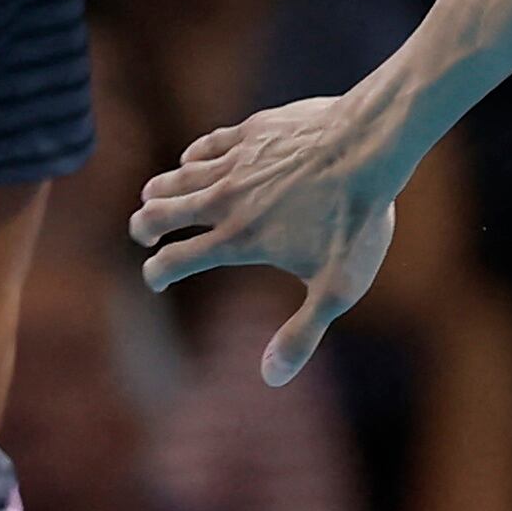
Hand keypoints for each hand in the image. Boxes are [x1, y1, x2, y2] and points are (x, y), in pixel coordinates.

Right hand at [128, 95, 403, 386]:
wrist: (369, 148)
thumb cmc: (356, 220)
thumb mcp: (336, 288)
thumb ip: (301, 334)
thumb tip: (272, 378)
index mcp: (239, 239)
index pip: (176, 260)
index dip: (156, 273)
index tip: (156, 279)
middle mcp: (227, 200)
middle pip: (161, 212)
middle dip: (143, 226)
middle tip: (142, 234)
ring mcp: (237, 163)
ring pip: (177, 176)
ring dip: (160, 190)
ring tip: (152, 198)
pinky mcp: (252, 132)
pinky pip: (207, 145)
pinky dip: (191, 157)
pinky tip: (190, 160)